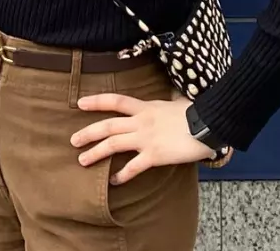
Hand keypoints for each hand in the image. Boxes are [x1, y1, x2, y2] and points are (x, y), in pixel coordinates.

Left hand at [71, 93, 215, 184]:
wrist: (206, 124)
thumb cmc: (195, 111)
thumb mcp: (176, 101)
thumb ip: (166, 101)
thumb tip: (170, 97)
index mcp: (145, 107)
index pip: (116, 101)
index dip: (97, 101)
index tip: (80, 103)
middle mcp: (141, 121)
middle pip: (108, 126)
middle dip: (88, 132)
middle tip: (73, 140)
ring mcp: (146, 139)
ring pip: (113, 144)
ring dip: (96, 153)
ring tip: (82, 160)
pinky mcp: (154, 155)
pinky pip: (133, 167)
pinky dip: (122, 175)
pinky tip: (114, 181)